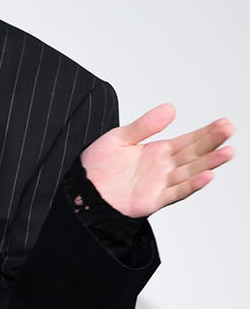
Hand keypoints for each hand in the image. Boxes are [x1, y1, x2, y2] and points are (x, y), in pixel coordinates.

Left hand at [80, 104, 233, 217]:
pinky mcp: (152, 200)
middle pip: (194, 154)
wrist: (80, 190)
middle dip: (213, 143)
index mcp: (158, 152)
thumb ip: (145, 125)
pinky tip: (207, 175)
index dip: (207, 133)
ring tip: (227, 152)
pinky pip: (176, 192)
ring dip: (209, 163)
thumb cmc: (97, 166)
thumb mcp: (120, 138)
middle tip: (229, 130)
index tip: (224, 123)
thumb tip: (170, 108)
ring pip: (191, 172)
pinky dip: (192, 185)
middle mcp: (164, 168)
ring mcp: (160, 184)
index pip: (189, 140)